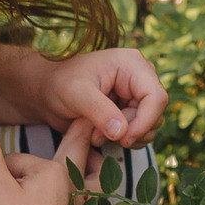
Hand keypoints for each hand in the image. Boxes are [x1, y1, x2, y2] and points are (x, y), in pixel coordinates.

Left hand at [33, 48, 166, 146]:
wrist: (48, 91)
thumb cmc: (59, 84)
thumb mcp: (75, 94)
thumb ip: (99, 110)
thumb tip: (122, 132)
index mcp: (132, 64)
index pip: (156, 97)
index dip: (146, 121)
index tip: (124, 139)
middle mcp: (140, 78)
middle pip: (155, 114)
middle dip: (131, 131)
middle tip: (99, 136)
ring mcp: (136, 95)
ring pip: (149, 127)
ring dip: (125, 138)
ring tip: (95, 135)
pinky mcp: (130, 110)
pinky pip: (139, 132)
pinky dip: (121, 140)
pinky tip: (99, 136)